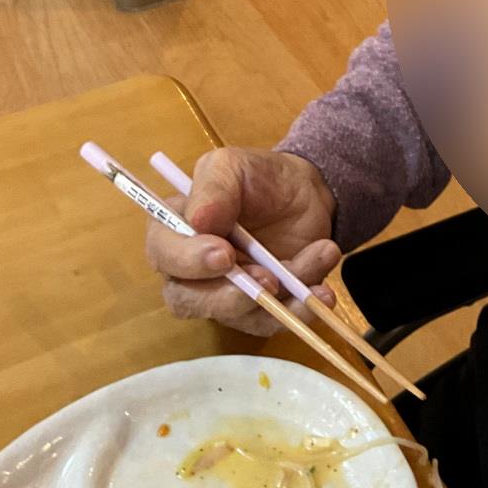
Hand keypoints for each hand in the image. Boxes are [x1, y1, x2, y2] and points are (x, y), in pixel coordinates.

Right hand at [146, 147, 339, 335]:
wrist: (307, 193)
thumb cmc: (259, 177)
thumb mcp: (233, 165)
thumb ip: (213, 186)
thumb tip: (197, 220)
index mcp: (175, 231)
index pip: (164, 256)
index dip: (189, 261)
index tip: (224, 253)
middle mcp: (192, 272)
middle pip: (189, 301)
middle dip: (229, 296)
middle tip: (269, 278)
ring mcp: (225, 295)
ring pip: (237, 316)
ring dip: (276, 298)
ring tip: (315, 259)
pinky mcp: (259, 310)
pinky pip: (271, 322)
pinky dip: (299, 310)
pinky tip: (323, 293)